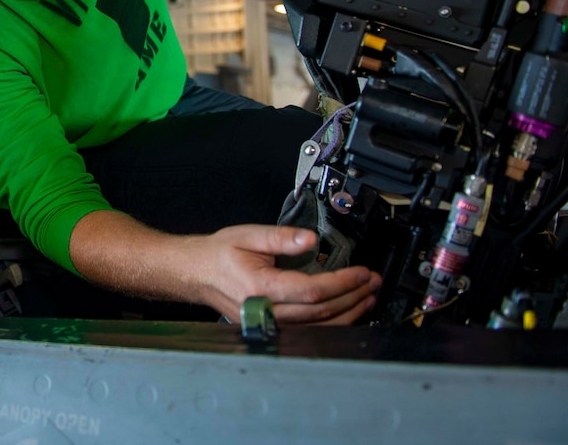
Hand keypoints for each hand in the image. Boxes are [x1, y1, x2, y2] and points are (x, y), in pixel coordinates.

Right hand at [191, 224, 380, 324]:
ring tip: (367, 297)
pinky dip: (333, 322)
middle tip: (372, 281)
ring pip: (318, 326)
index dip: (342, 282)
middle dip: (352, 296)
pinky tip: (346, 311)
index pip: (311, 290)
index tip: (362, 272)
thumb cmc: (218, 255)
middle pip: (320, 311)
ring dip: (348, 312)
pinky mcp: (271, 328)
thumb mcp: (248, 235)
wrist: (195, 273)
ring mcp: (268, 324)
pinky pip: (309, 330)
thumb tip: (310, 239)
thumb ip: (281, 237)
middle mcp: (265, 311)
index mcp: (259, 287)